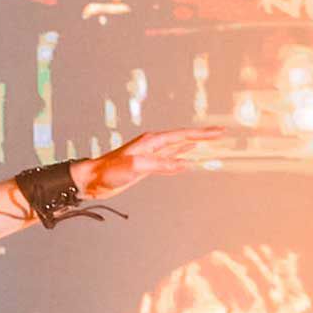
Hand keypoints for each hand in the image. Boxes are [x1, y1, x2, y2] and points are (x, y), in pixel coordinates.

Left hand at [73, 129, 222, 199]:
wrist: (92, 180)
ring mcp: (150, 156)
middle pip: (183, 138)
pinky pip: (169, 160)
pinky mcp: (145, 167)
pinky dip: (180, 158)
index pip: (183, 135)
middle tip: (221, 133)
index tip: (219, 131)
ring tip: (208, 141)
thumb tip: (184, 164)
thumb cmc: (109, 171)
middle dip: (202, 136)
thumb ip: (161, 164)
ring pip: (177, 148)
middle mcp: (152, 146)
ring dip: (193, 145)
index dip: (202, 134)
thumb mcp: (136, 166)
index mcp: (152, 141)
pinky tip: (187, 158)